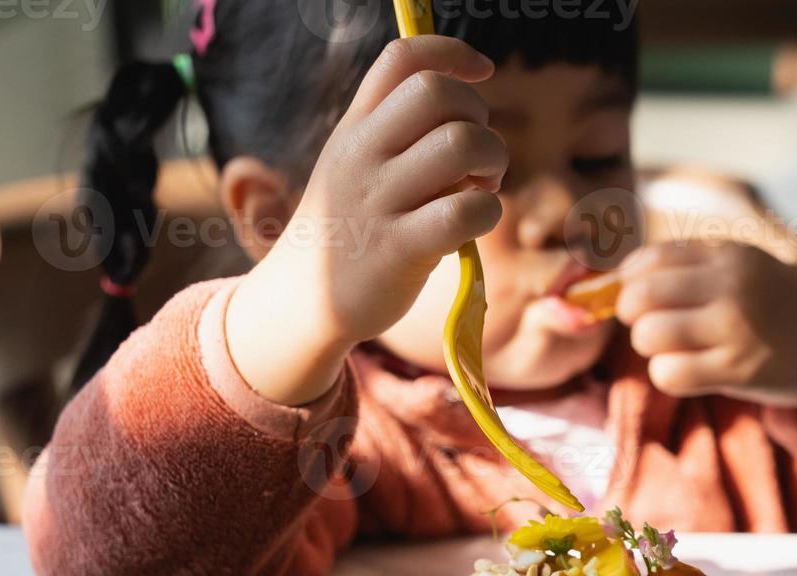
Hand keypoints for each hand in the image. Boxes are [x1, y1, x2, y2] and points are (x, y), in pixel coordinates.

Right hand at [228, 36, 507, 404]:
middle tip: (478, 157)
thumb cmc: (349, 228)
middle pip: (438, 94)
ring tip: (479, 189)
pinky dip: (487, 211)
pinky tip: (473, 223)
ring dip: (492, 163)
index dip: (452, 53)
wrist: (304, 301)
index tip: (482, 73)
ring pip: (461, 145)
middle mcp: (363, 154)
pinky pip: (465, 210)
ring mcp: (379, 201)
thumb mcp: (354, 165)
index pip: (402, 57)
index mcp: (355, 125)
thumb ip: (396, 130)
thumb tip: (464, 103)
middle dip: (480, 117)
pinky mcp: (400, 249)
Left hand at [614, 241, 796, 408]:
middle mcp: (731, 285)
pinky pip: (669, 374)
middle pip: (640, 299)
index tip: (639, 298)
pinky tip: (690, 372)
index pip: (648, 260)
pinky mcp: (738, 370)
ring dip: (652, 348)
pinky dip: (669, 376)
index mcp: (728, 254)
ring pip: (649, 337)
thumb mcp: (743, 267)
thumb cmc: (778, 306)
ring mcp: (735, 328)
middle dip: (635, 317)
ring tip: (676, 349)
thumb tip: (617, 279)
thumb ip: (690, 266)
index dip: (629, 282)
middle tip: (655, 327)